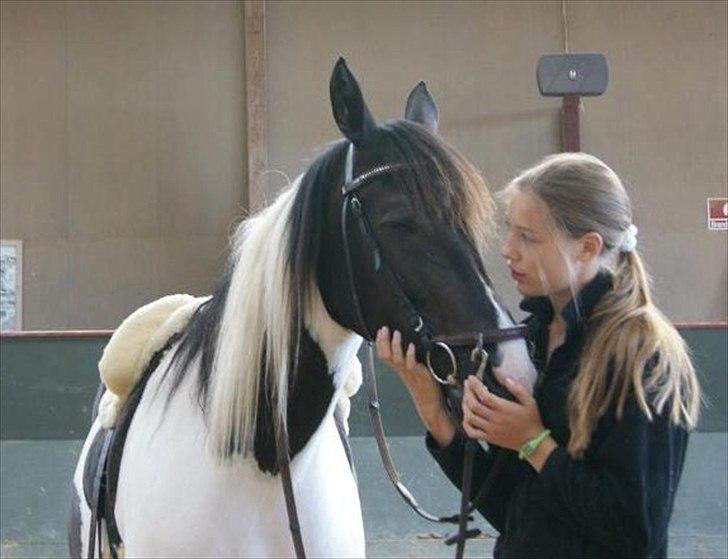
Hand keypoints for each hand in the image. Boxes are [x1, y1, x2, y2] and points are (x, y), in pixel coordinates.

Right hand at [375, 327, 454, 446]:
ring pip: (396, 359)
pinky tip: (411, 346)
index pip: (383, 355)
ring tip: (396, 333)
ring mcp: (409, 373)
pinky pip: (411, 365)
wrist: (430, 404)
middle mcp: (401, 370)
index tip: (380, 330)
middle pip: (386, 356)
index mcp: (398, 369)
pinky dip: (410, 354)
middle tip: (384, 328)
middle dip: (383, 341)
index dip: (379, 343)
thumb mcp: (412, 370)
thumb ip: (408, 359)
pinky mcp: (420, 375)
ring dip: (395, 345)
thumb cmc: (423, 386)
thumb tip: (409, 343)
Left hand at [461, 376, 543, 451]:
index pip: (484, 396)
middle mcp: (495, 419)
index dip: (475, 386)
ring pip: (470, 417)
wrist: (532, 442)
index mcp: (504, 409)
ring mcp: (490, 430)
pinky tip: (466, 416)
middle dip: (467, 393)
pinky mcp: (488, 438)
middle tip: (467, 385)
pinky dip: (465, 424)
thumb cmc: (531, 420)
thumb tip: (506, 379)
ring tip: (465, 397)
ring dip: (464, 406)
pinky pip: (472, 432)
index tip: (471, 378)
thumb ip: (518, 389)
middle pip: (474, 405)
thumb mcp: (530, 402)